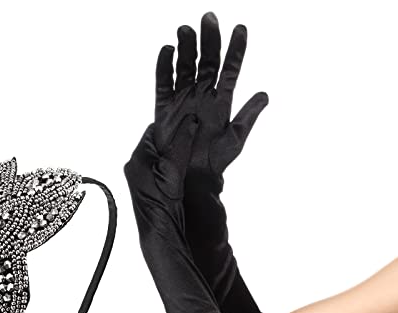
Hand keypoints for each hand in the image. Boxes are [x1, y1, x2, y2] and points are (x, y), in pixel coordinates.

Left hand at [124, 115, 198, 219]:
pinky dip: (170, 169)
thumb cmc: (163, 203)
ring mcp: (139, 179)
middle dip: (173, 142)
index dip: (171, 126)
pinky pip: (158, 171)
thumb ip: (181, 144)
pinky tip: (182, 175)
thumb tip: (190, 121)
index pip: (153, 131)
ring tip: (190, 157)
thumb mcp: (174, 168)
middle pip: (156, 144)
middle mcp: (135, 166)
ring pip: (158, 158)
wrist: (159, 232)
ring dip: (173, 157)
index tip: (187, 125)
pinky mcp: (146, 189)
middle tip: (192, 140)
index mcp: (138, 158)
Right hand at [155, 12, 267, 184]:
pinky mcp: (165, 110)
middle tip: (209, 18)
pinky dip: (164, 68)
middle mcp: (202, 96)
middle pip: (206, 62)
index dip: (236, 50)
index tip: (241, 29)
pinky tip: (167, 51)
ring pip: (185, 67)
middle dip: (209, 40)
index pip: (230, 69)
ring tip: (186, 30)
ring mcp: (183, 101)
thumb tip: (265, 94)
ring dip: (186, 48)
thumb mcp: (236, 138)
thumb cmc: (215, 162)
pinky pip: (163, 84)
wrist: (193, 179)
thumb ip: (248, 115)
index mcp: (221, 101)